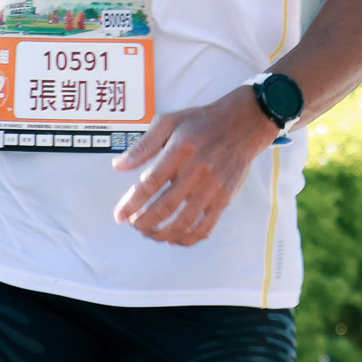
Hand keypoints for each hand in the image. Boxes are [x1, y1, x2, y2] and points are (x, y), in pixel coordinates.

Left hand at [112, 88, 274, 245]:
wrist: (242, 124)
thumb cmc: (203, 123)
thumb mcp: (168, 122)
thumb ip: (143, 146)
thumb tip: (119, 165)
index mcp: (179, 151)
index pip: (149, 184)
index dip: (131, 203)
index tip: (119, 215)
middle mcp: (196, 171)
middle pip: (164, 207)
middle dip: (143, 222)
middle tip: (133, 225)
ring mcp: (212, 188)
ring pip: (184, 223)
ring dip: (162, 234)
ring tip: (150, 233)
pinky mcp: (224, 198)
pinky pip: (205, 227)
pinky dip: (188, 239)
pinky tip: (175, 238)